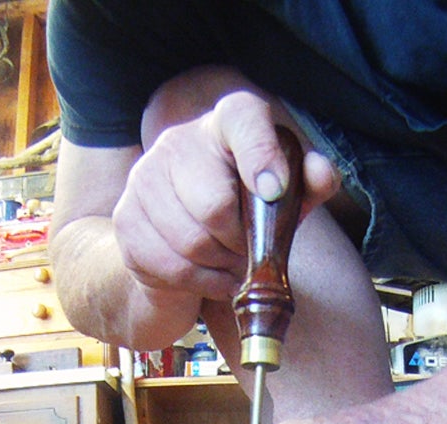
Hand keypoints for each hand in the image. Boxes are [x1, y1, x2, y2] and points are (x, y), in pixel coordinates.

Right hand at [110, 91, 338, 301]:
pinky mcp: (126, 219)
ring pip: (192, 242)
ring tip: (230, 259)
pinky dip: (203, 282)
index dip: (260, 154)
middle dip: (242, 240)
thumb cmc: (250, 212)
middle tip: (249, 246)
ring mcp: (144, 177)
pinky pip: (172, 266)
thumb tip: (320, 172)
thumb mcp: (290, 198)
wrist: (184, 244)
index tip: (274, 190)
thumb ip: (313, 181)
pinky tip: (211, 274)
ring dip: (223, 264)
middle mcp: (178, 141)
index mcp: (227, 124)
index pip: (243, 119)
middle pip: (215, 205)